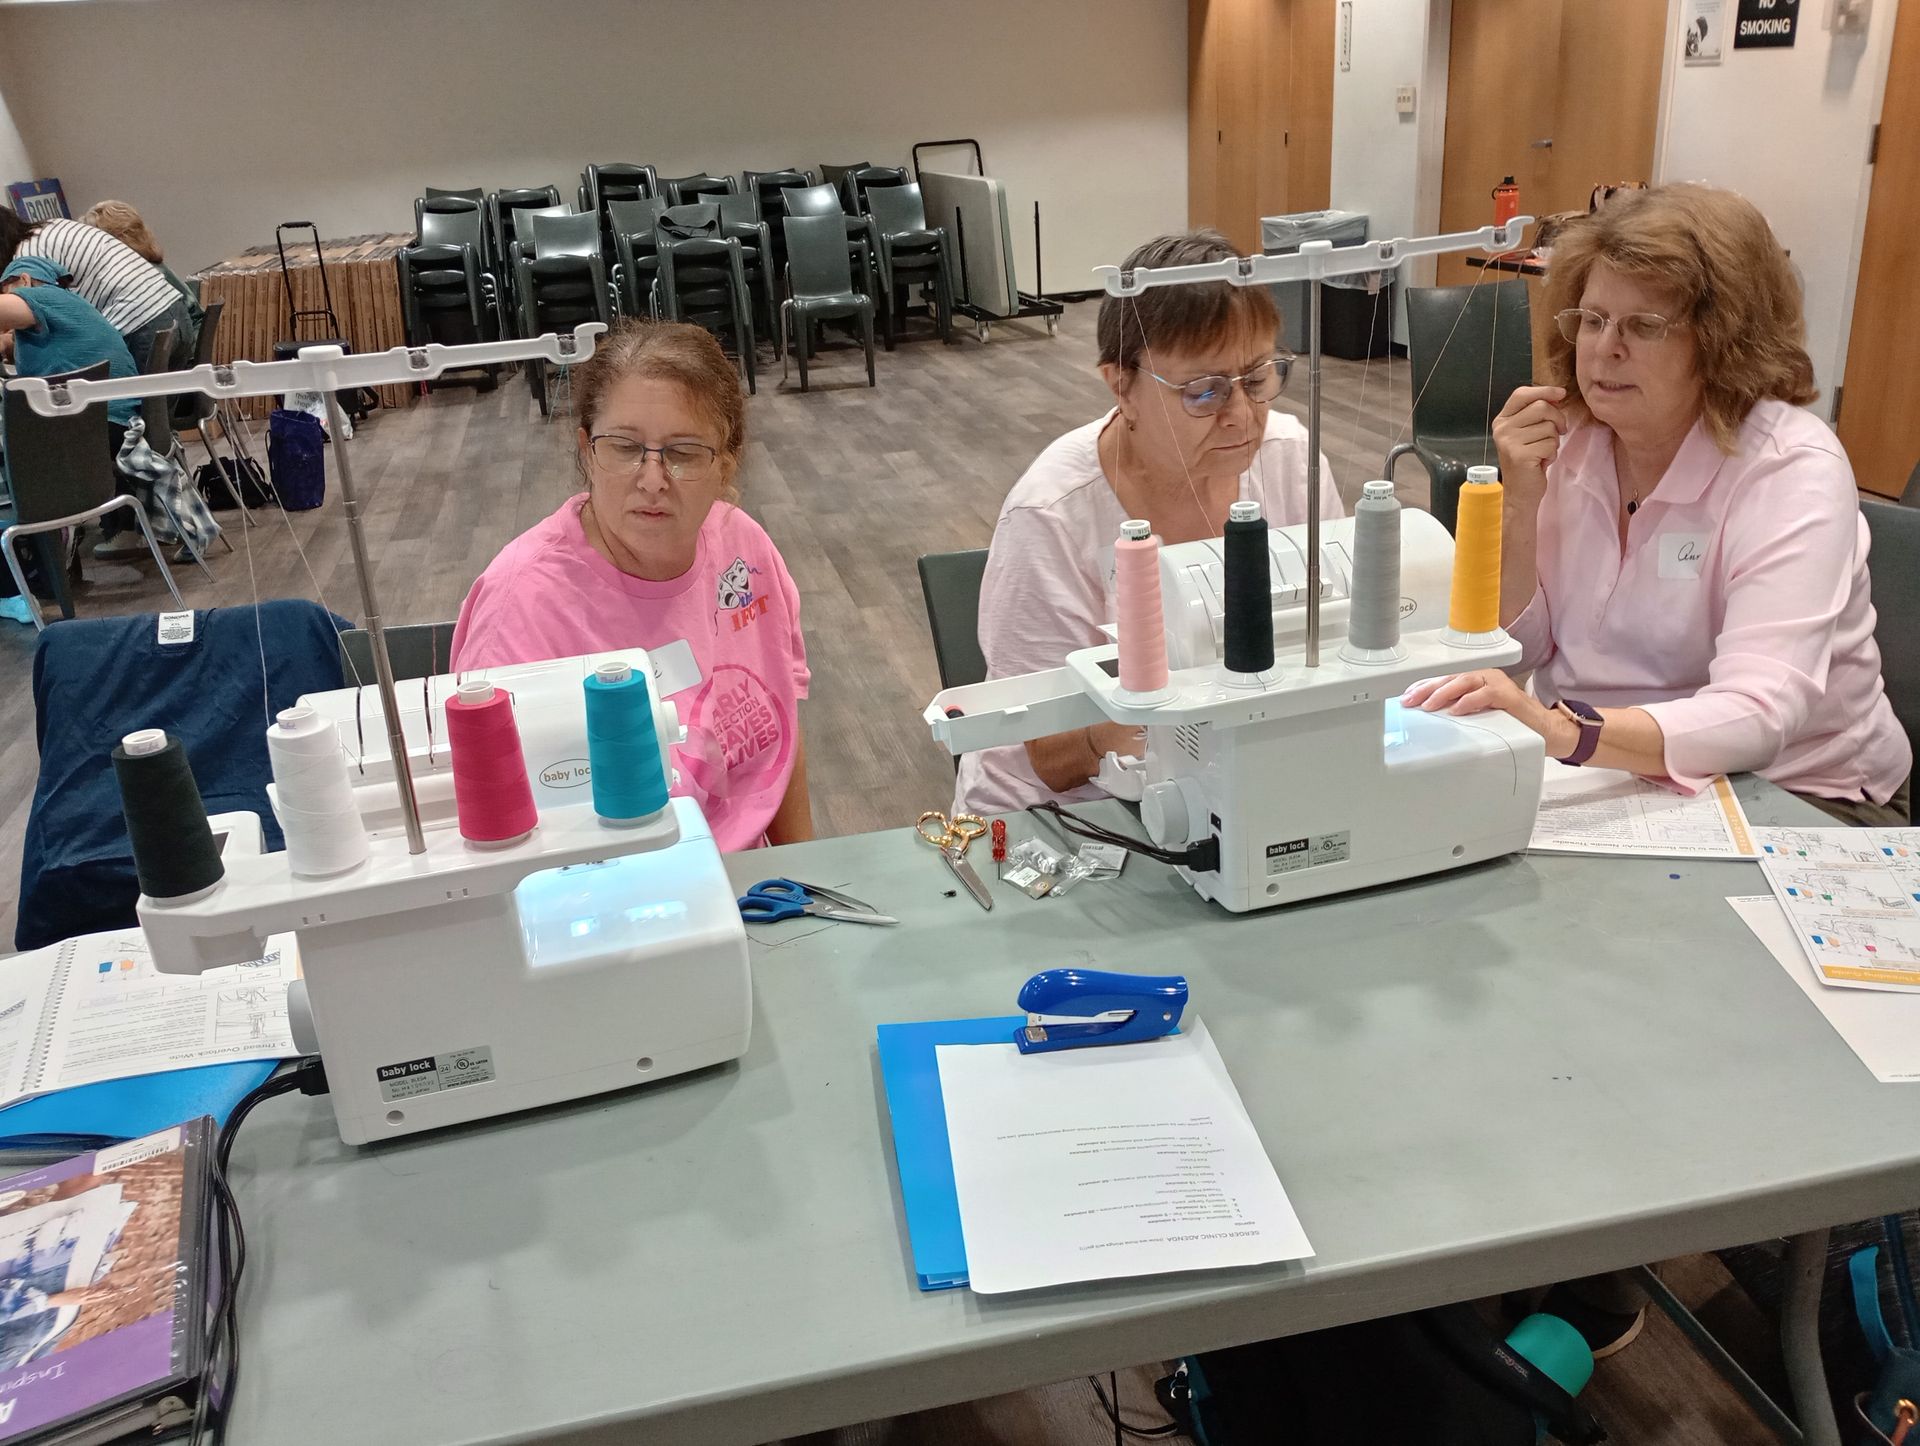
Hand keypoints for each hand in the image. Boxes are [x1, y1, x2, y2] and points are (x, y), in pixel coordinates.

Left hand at [1401, 670, 1575, 754]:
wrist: (1545, 730)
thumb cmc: (1510, 723)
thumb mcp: (1477, 716)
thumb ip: (1458, 712)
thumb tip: (1430, 717)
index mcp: (1475, 681)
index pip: (1444, 679)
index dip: (1423, 686)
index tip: (1405, 697)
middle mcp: (1484, 677)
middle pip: (1450, 678)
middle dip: (1426, 689)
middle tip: (1409, 701)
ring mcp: (1497, 683)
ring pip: (1464, 681)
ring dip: (1443, 693)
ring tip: (1427, 705)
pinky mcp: (1509, 695)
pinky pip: (1486, 694)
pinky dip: (1469, 701)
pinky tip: (1456, 710)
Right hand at [1491, 385, 1568, 497]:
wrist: (1520, 492)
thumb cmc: (1528, 460)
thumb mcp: (1527, 432)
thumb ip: (1536, 414)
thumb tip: (1557, 395)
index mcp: (1502, 420)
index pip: (1522, 394)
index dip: (1544, 390)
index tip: (1561, 394)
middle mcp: (1502, 429)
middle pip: (1541, 407)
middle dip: (1557, 419)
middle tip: (1559, 432)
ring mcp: (1509, 442)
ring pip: (1549, 427)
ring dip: (1554, 441)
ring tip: (1542, 452)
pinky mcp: (1520, 455)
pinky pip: (1550, 444)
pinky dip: (1552, 454)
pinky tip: (1541, 462)